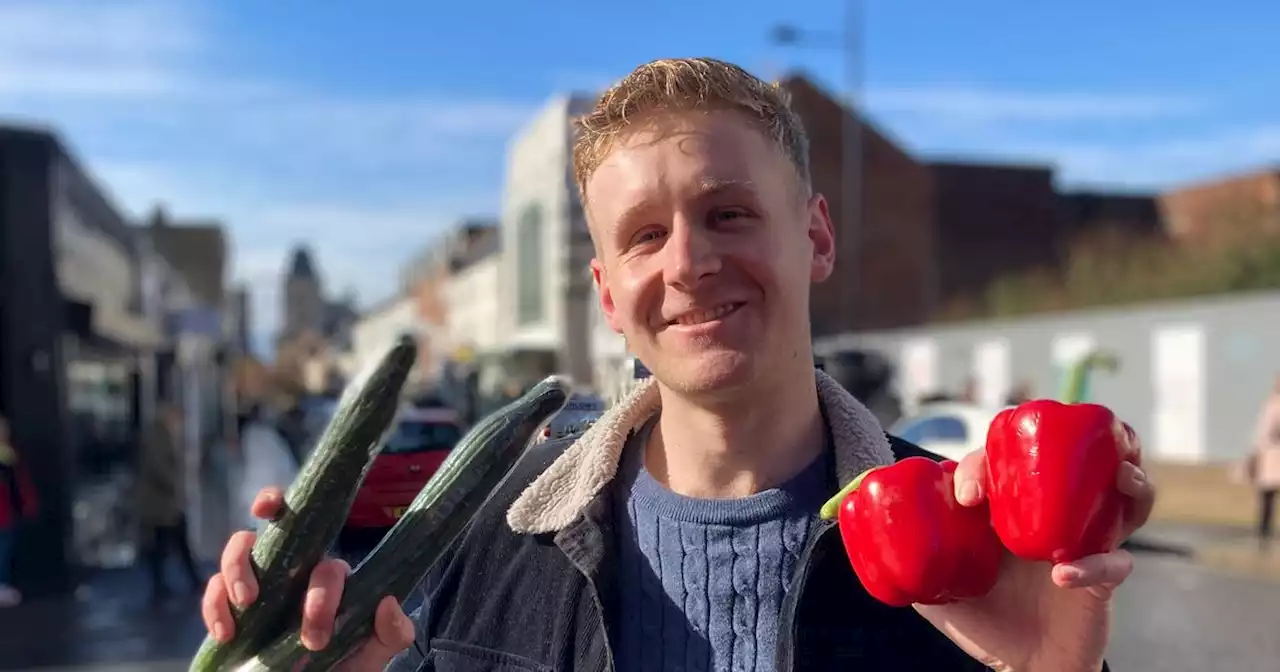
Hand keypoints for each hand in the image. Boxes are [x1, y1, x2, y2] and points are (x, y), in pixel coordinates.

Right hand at [201, 487, 414, 670]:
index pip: (328, 564)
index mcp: (331, 580)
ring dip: (236, 567)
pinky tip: (225, 633)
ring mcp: (261, 585)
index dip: (323, 582)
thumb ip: (392, 633)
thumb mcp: (372, 655)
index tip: (317, 614)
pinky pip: (214, 590)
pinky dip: (214, 604)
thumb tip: (388, 602)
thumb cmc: (343, 667)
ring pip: (241, 547)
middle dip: (270, 560)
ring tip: (244, 603)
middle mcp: (295, 573)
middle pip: (277, 531)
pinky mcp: (231, 606)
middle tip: (265, 601)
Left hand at [915, 448, 1155, 671]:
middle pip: (1071, 464)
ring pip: (1122, 497)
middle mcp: (1051, 515)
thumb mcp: (936, 594)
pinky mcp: (1105, 577)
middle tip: (1041, 463)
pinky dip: (1096, 565)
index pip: (999, 466)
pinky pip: (1114, 563)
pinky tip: (1064, 575)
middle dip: (1075, 447)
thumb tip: (868, 533)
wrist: (1023, 667)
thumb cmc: (983, 622)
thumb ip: (909, 563)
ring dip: (1130, 482)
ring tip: (1123, 477)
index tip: (965, 495)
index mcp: (1009, 511)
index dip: (981, 466)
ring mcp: (1084, 540)